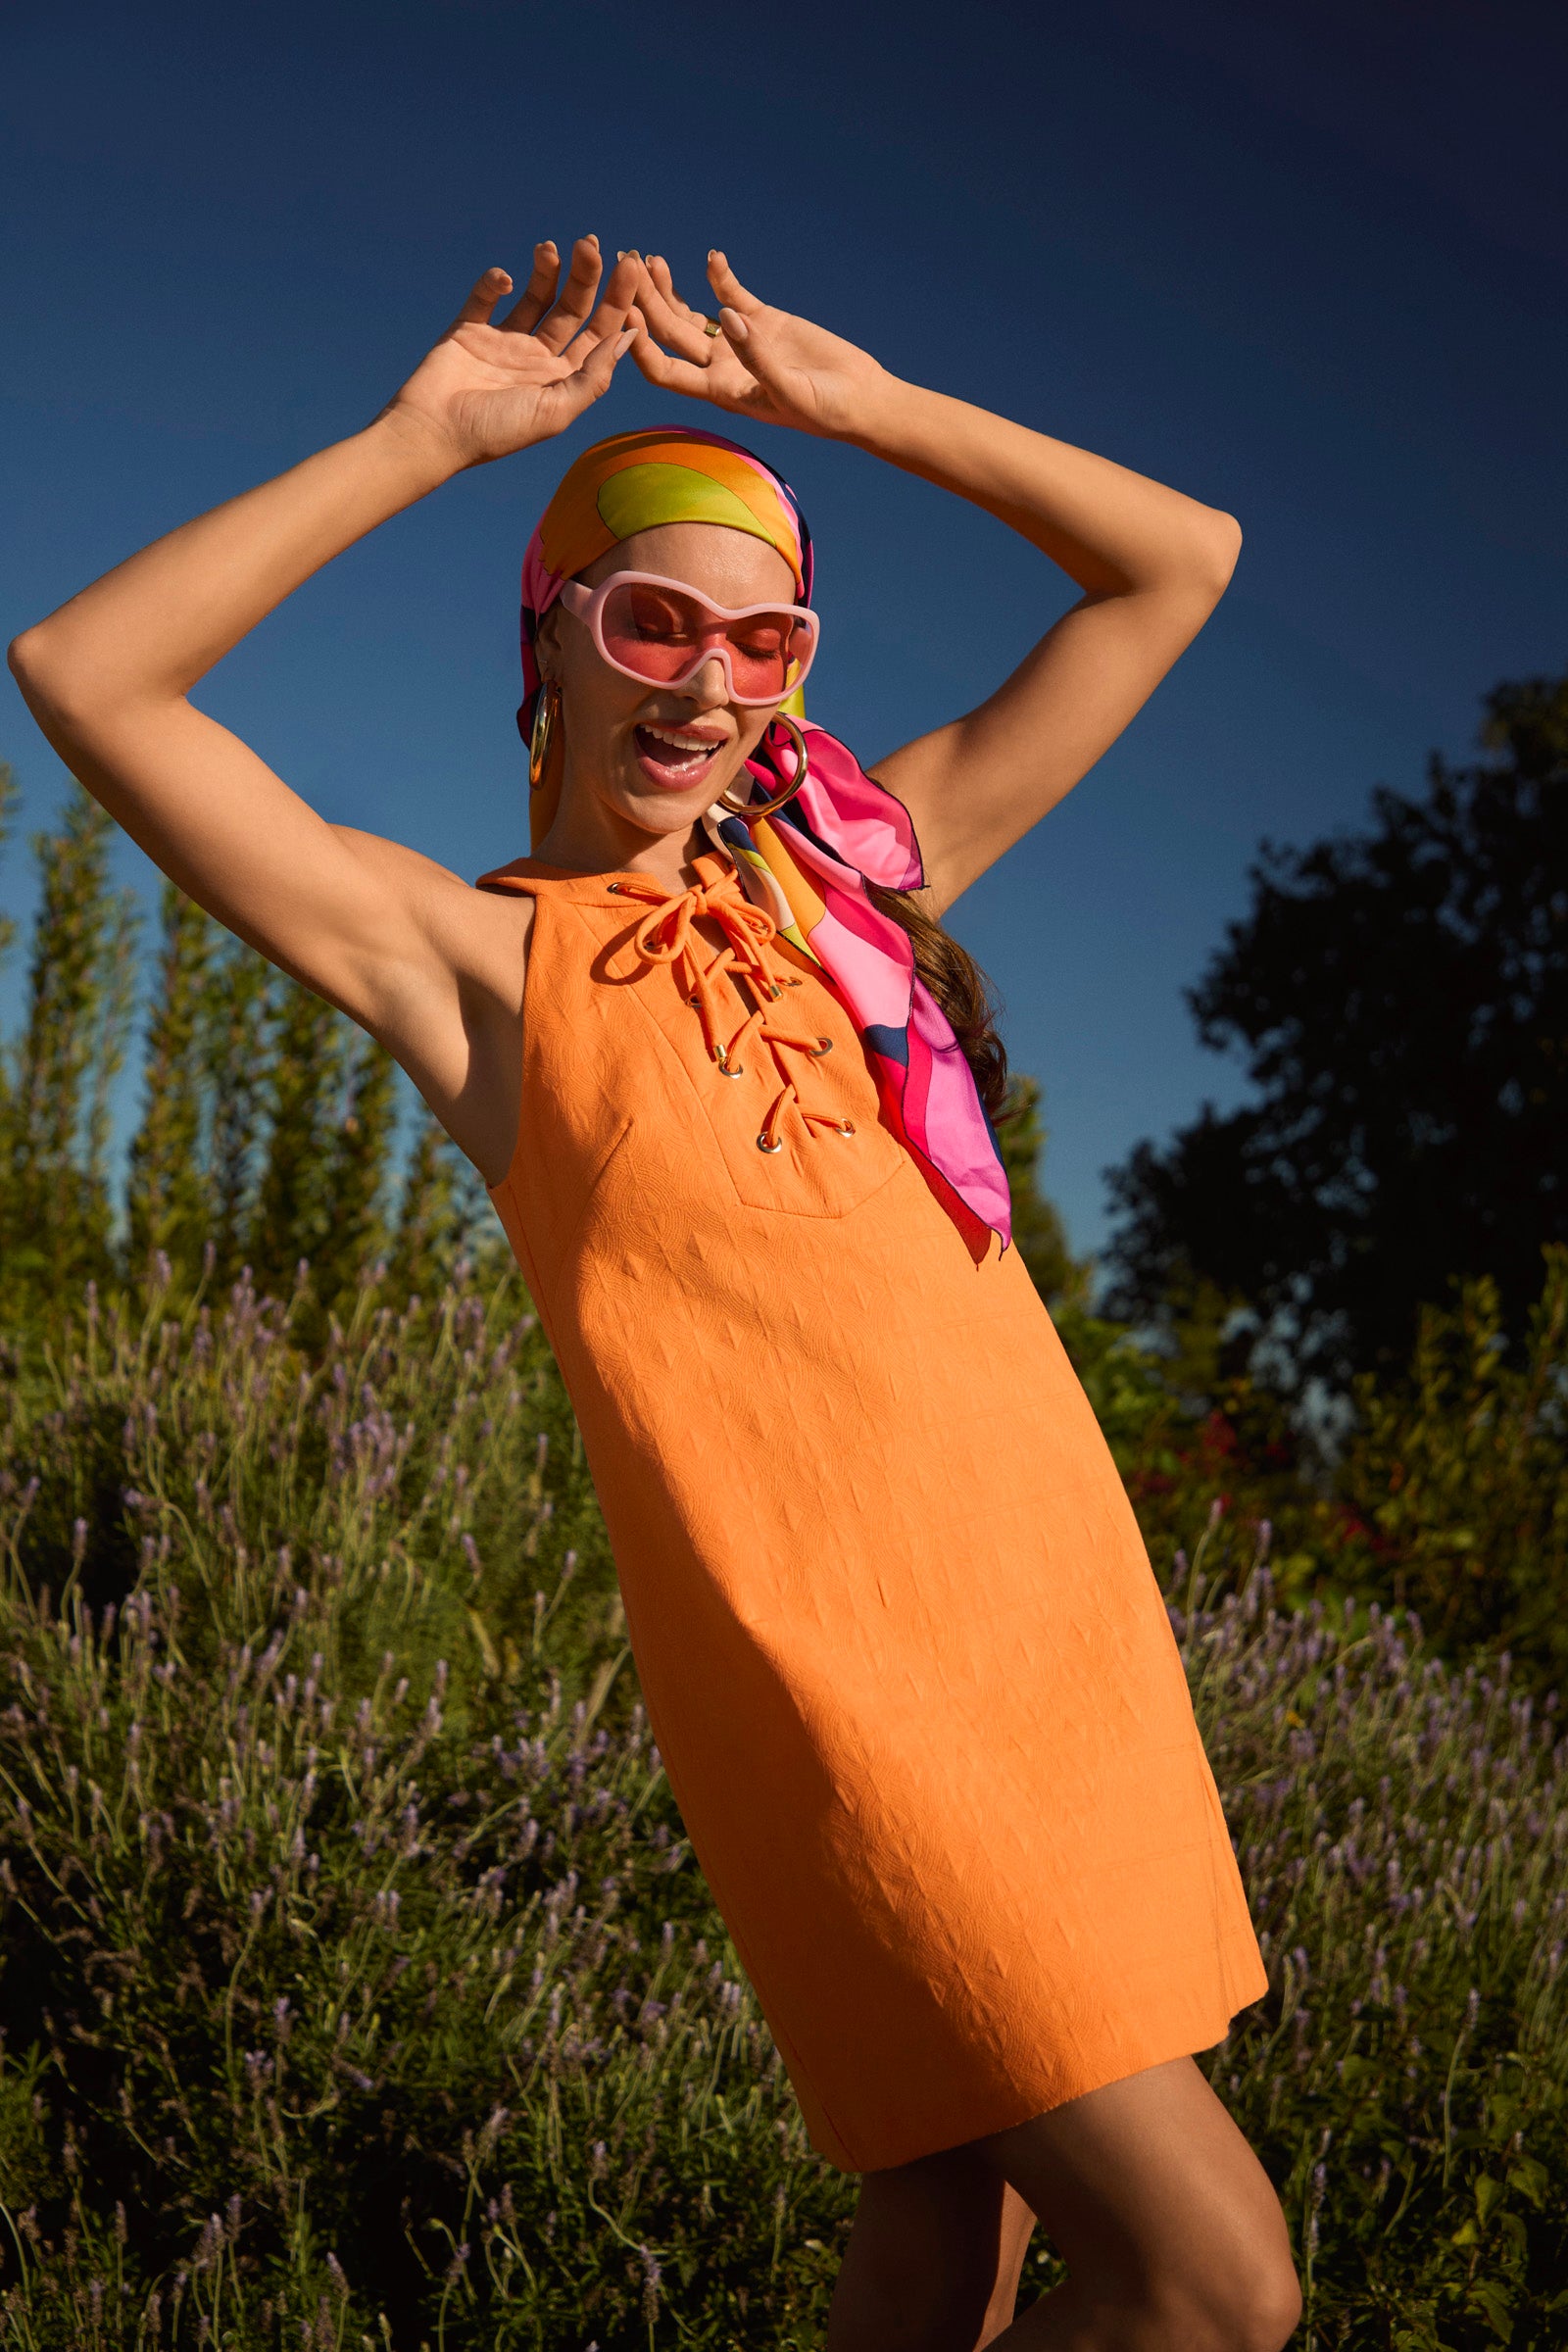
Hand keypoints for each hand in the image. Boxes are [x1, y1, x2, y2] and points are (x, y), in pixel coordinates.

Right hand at [383, 239, 638, 470]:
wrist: (433, 433)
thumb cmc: (496, 431)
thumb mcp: (555, 411)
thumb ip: (593, 376)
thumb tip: (630, 336)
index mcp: (562, 379)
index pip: (599, 333)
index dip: (617, 300)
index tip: (630, 266)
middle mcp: (537, 358)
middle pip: (571, 309)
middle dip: (584, 275)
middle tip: (590, 243)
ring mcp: (504, 342)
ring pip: (534, 296)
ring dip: (546, 270)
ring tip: (550, 248)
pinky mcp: (470, 330)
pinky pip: (485, 297)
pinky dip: (493, 282)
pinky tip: (502, 279)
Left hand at [626, 251, 892, 439]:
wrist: (859, 399)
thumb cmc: (824, 411)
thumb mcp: (788, 391)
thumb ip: (756, 357)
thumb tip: (725, 317)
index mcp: (717, 391)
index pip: (665, 371)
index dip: (642, 346)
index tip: (628, 315)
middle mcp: (719, 366)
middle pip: (669, 333)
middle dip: (646, 301)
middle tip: (629, 267)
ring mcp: (738, 340)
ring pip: (690, 312)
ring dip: (669, 287)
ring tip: (652, 258)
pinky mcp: (761, 319)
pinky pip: (731, 292)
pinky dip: (719, 275)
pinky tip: (712, 259)